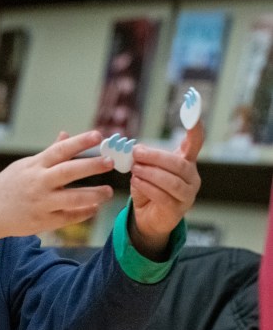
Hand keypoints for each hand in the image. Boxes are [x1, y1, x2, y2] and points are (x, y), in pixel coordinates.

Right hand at [0, 130, 114, 254]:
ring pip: (73, 198)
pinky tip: (94, 208)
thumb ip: (48, 153)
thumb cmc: (7, 185)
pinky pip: (68, 217)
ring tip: (108, 192)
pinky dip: (83, 212)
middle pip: (69, 172)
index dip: (80, 142)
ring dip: (94, 195)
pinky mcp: (42, 221)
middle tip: (111, 162)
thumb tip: (66, 135)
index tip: (98, 135)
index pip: (60, 150)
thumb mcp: (24, 165)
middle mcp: (38, 183)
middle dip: (92, 166)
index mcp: (34, 165)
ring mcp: (41, 203)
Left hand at [129, 122, 203, 258]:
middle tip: (136, 153)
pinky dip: (148, 188)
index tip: (194, 111)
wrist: (148, 218)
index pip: (195, 143)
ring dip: (151, 173)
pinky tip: (136, 182)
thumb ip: (141, 159)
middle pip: (179, 164)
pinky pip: (164, 197)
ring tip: (135, 170)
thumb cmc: (147, 189)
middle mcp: (191, 177)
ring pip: (173, 181)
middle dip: (156, 157)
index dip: (195, 128)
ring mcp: (187, 195)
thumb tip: (135, 148)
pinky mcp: (177, 210)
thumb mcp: (143, 170)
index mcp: (185, 162)